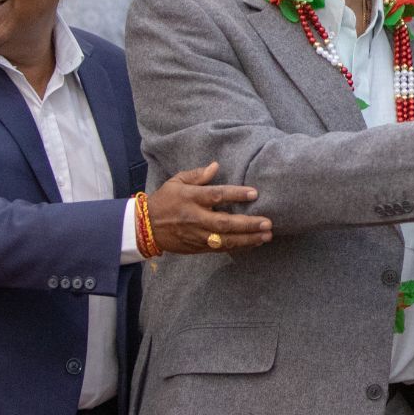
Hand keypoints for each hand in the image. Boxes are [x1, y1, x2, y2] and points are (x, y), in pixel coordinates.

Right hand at [146, 161, 272, 253]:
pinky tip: (253, 243)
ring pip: (225, 240)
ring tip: (266, 236)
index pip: (216, 195)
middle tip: (268, 222)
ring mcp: (197, 235)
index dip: (235, 195)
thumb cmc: (164, 200)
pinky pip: (221, 249)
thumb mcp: (176, 181)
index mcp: (190, 198)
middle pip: (224, 223)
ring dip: (247, 239)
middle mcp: (195, 218)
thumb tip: (216, 165)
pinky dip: (238, 247)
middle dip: (248, 224)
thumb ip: (197, 174)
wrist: (145, 227)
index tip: (254, 193)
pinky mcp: (198, 247)